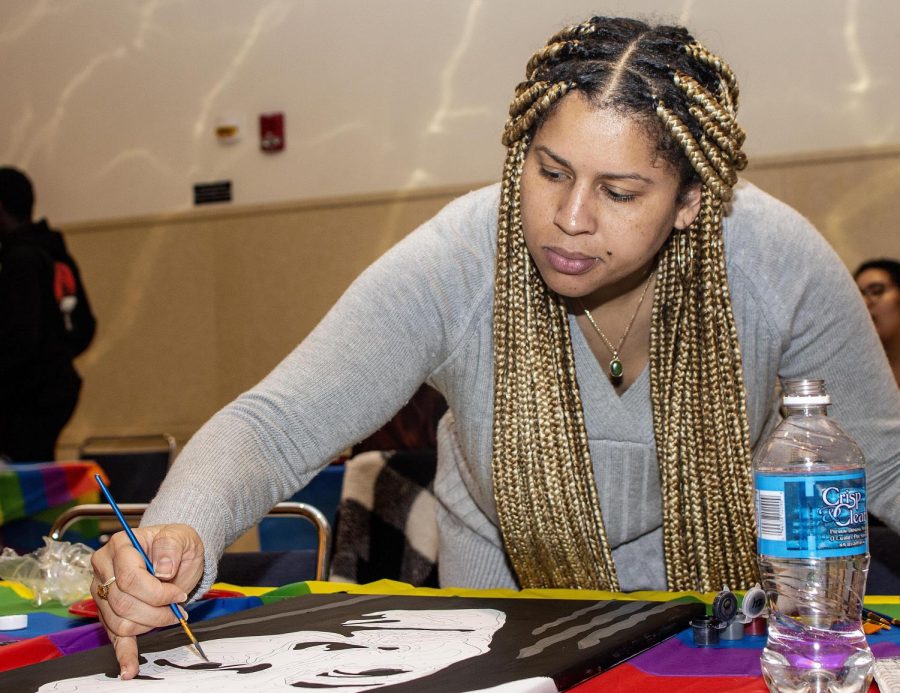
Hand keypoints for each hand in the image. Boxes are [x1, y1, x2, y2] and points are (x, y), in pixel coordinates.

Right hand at [90, 524, 204, 679]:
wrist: (174, 553)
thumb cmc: (176, 544)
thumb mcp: (181, 536)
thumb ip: (171, 548)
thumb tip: (163, 571)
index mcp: (120, 546)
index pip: (129, 578)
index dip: (157, 592)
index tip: (179, 595)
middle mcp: (104, 569)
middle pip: (123, 604)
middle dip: (156, 611)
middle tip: (178, 609)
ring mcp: (102, 592)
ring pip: (121, 622)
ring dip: (150, 624)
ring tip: (169, 615)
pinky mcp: (108, 612)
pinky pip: (114, 636)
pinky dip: (123, 654)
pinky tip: (130, 669)